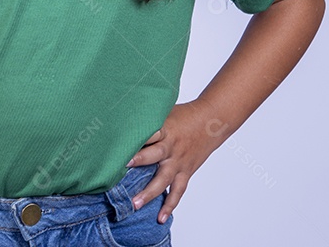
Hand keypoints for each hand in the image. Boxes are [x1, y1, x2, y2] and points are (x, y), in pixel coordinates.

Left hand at [125, 99, 227, 223]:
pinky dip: (170, 205)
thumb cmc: (184, 115)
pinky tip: (161, 217)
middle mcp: (171, 146)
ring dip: (150, 192)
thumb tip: (120, 117)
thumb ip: (146, 119)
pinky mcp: (185, 172)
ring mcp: (179, 161)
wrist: (212, 122)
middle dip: (138, 161)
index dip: (133, 137)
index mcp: (164, 128)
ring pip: (164, 178)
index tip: (117, 143)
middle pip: (154, 154)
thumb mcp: (164, 112)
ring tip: (135, 204)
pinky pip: (178, 190)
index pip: (148, 133)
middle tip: (122, 168)